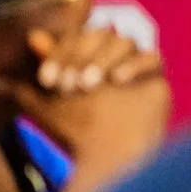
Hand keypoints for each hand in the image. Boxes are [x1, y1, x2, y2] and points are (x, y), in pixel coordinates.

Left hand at [16, 27, 169, 173]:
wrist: (104, 158)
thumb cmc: (74, 127)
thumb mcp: (49, 100)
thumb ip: (44, 69)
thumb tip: (34, 36)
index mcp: (86, 52)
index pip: (75, 35)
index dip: (60, 53)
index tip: (47, 79)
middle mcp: (111, 52)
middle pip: (99, 33)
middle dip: (80, 56)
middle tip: (68, 84)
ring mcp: (135, 61)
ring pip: (124, 41)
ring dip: (103, 58)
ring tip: (88, 84)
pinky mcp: (156, 75)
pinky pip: (152, 58)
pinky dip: (134, 64)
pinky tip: (117, 80)